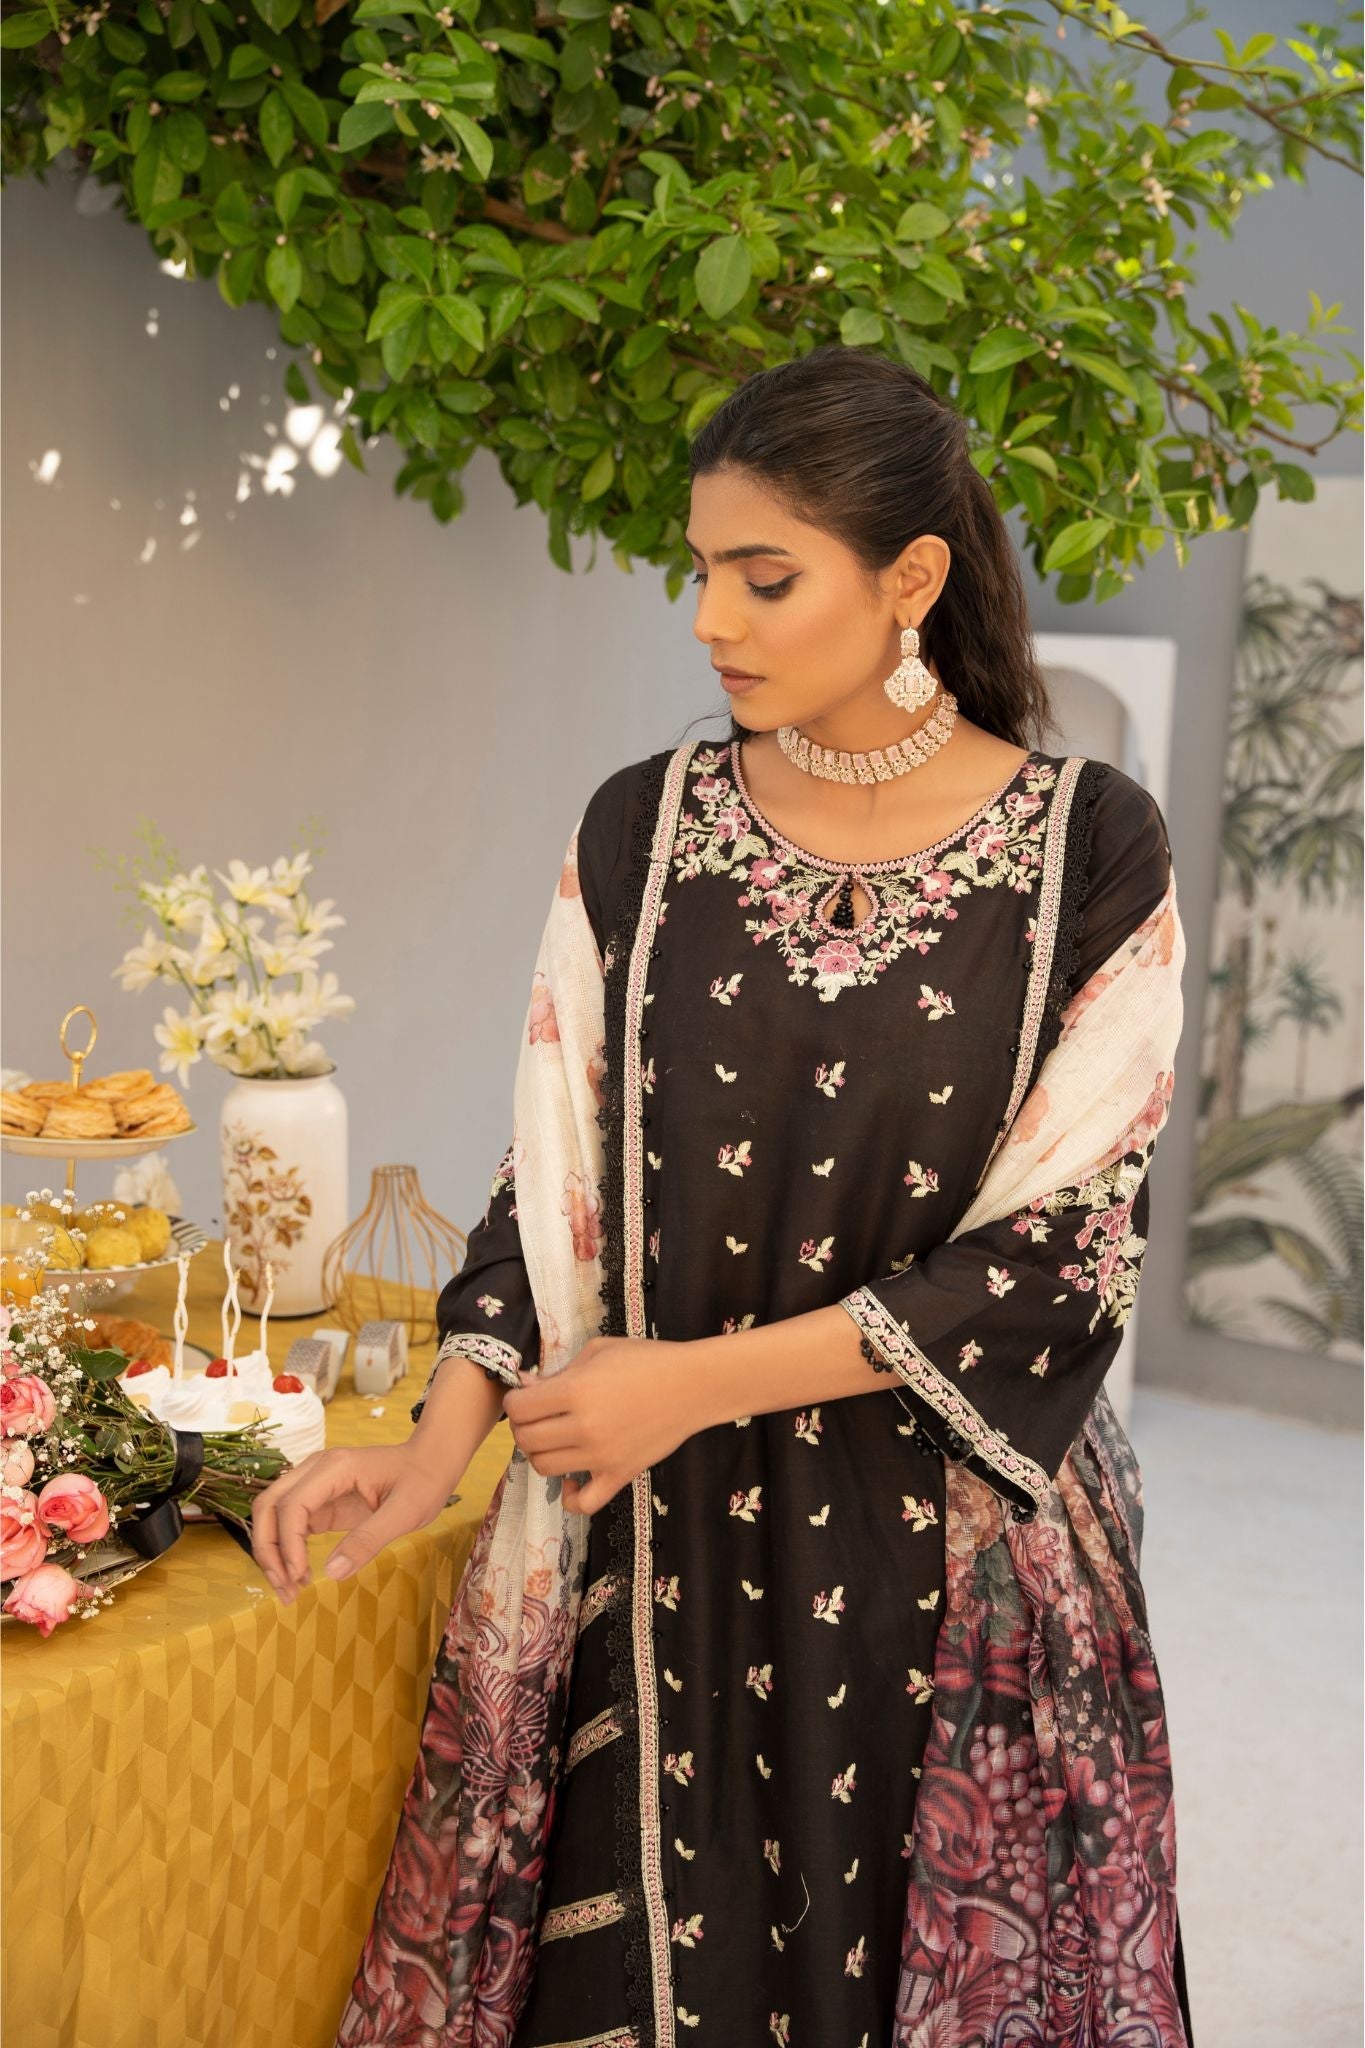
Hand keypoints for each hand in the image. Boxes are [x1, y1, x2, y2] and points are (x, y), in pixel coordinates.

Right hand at [250, 1443, 456, 1604]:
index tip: (300, 1577)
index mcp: (335, 1467)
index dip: (288, 1544)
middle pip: (267, 1507)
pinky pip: (289, 1525)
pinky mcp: (319, 1501)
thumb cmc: (423, 1481)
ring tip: (290, 1591)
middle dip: (268, 1550)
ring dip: (273, 1553)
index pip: (292, 1505)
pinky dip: (287, 1551)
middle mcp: (316, 1470)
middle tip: (286, 1590)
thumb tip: (332, 1573)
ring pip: (272, 1516)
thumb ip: (369, 1540)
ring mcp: (314, 1484)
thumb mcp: (406, 1513)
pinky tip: (300, 1576)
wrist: (431, 1462)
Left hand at [501, 1335, 693, 1516]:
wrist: (693, 1385)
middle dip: (523, 1427)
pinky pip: (583, 1503)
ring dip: (541, 1453)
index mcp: (575, 1391)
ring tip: (555, 1439)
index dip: (514, 1401)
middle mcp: (583, 1427)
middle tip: (537, 1417)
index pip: (519, 1408)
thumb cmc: (646, 1360)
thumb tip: (525, 1385)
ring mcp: (601, 1456)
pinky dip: (570, 1496)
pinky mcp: (619, 1475)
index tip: (524, 1397)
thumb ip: (559, 1371)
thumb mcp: (597, 1351)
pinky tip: (573, 1478)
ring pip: (544, 1468)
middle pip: (526, 1440)